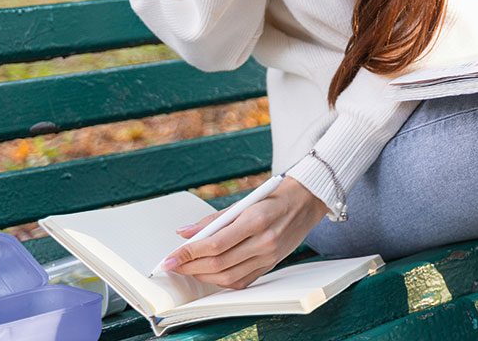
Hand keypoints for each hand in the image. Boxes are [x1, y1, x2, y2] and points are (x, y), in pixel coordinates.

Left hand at [162, 176, 328, 288]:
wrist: (307, 201)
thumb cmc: (274, 197)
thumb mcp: (244, 201)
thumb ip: (213, 219)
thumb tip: (184, 232)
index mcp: (256, 220)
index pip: (215, 244)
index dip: (188, 253)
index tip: (170, 258)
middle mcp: (264, 241)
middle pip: (218, 263)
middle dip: (190, 266)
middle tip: (173, 264)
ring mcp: (269, 256)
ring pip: (227, 276)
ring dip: (202, 275)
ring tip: (188, 269)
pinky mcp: (271, 265)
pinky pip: (241, 281)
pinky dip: (221, 281)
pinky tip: (209, 274)